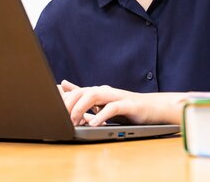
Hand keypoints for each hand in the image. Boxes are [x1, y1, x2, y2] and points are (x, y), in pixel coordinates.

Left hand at [60, 80, 187, 125]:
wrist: (152, 109)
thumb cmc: (126, 108)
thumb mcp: (101, 104)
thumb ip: (83, 97)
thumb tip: (62, 86)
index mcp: (98, 92)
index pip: (76, 92)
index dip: (64, 101)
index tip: (56, 113)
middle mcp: (106, 91)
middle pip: (83, 91)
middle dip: (70, 104)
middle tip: (63, 119)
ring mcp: (117, 96)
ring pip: (95, 95)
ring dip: (82, 107)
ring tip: (75, 120)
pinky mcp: (129, 105)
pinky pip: (113, 107)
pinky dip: (102, 115)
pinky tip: (95, 123)